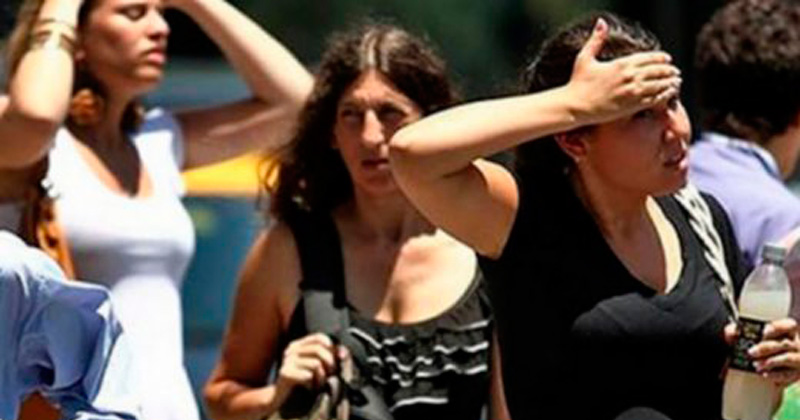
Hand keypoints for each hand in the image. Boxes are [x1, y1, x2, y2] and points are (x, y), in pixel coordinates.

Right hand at [273, 333, 338, 404]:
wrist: (281, 401)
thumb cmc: (304, 383)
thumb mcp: (319, 368)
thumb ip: (331, 358)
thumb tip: (343, 353)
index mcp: (299, 345)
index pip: (319, 338)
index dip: (331, 347)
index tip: (338, 359)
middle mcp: (292, 350)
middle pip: (319, 349)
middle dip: (330, 364)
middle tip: (329, 376)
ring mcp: (287, 361)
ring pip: (315, 363)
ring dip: (322, 378)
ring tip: (318, 385)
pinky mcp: (285, 373)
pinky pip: (308, 375)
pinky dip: (312, 384)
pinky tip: (308, 388)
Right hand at [566, 18, 681, 124]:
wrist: (574, 106)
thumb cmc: (578, 83)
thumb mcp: (585, 58)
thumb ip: (596, 40)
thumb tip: (601, 22)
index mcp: (621, 64)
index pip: (649, 57)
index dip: (661, 58)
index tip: (667, 59)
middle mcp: (630, 76)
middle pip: (658, 70)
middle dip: (669, 70)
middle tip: (674, 71)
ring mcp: (632, 92)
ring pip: (660, 85)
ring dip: (670, 82)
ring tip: (676, 82)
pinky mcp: (632, 106)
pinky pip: (655, 99)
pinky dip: (664, 95)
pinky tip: (668, 94)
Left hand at [726, 319, 799, 386]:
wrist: (767, 370)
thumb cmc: (758, 347)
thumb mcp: (748, 337)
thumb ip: (738, 332)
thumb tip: (731, 331)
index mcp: (789, 331)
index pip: (789, 325)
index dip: (777, 327)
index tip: (764, 330)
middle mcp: (796, 344)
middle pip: (784, 343)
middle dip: (766, 347)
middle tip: (751, 352)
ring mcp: (798, 359)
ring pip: (788, 358)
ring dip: (771, 362)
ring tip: (756, 365)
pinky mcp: (796, 374)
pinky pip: (788, 375)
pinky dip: (775, 375)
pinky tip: (764, 374)